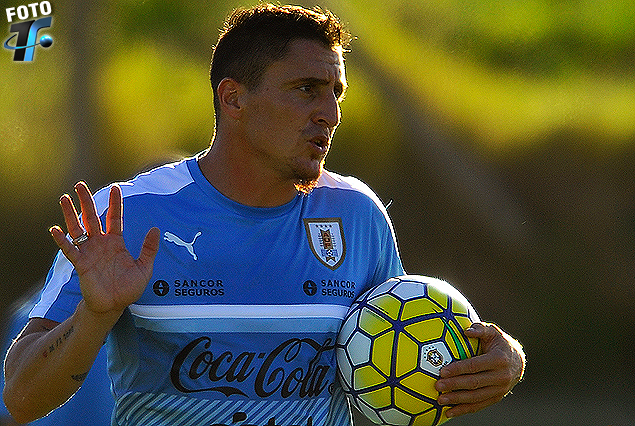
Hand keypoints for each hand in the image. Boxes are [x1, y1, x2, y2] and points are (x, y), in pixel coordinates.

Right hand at [49, 182, 159, 316]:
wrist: (114, 306)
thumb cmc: (129, 288)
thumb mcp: (144, 267)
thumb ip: (149, 249)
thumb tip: (156, 229)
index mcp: (116, 242)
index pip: (114, 218)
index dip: (115, 203)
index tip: (115, 187)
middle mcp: (101, 244)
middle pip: (92, 217)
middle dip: (86, 201)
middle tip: (79, 185)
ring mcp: (89, 252)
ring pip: (78, 229)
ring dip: (70, 214)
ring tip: (64, 198)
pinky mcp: (81, 264)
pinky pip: (70, 250)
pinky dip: (62, 240)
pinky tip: (55, 229)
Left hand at [434, 322, 524, 418]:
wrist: (518, 362)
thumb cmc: (499, 344)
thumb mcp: (493, 332)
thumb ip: (480, 329)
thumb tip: (466, 331)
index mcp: (498, 360)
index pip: (475, 366)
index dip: (458, 369)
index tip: (442, 371)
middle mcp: (501, 377)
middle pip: (474, 383)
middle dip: (454, 385)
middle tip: (437, 386)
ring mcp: (499, 390)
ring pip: (475, 397)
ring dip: (457, 400)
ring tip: (440, 400)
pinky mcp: (496, 398)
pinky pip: (479, 405)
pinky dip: (464, 410)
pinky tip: (449, 411)